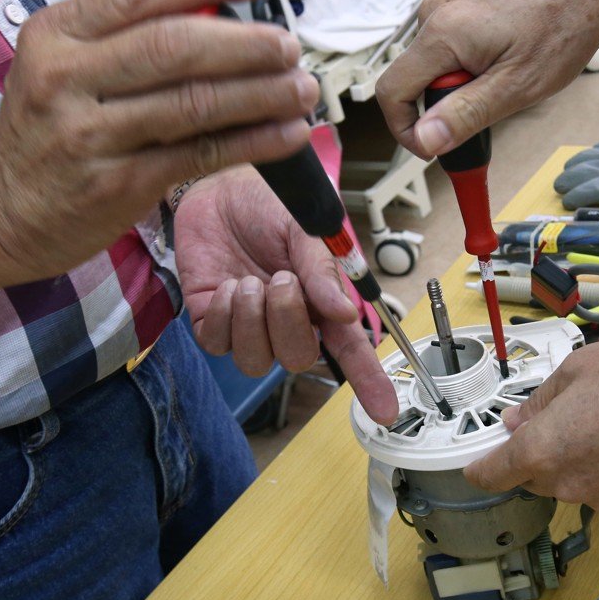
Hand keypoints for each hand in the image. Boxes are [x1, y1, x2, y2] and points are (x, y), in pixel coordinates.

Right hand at [0, 0, 319, 279]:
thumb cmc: (46, 132)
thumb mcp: (62, 65)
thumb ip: (125, 36)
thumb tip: (223, 13)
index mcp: (56, 33)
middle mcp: (67, 77)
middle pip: (174, 46)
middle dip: (246, 42)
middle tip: (289, 45)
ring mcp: (90, 134)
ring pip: (193, 103)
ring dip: (261, 94)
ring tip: (302, 89)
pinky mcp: (117, 184)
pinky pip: (200, 154)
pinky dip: (252, 142)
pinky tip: (286, 134)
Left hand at [175, 168, 398, 423]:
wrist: (218, 188)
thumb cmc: (267, 206)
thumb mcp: (304, 228)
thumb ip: (322, 269)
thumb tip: (345, 312)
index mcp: (320, 301)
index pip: (350, 350)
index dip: (368, 382)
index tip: (387, 412)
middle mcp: (287, 320)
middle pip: (297, 358)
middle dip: (289, 322)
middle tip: (282, 279)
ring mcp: (248, 325)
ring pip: (256, 360)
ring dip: (255, 321)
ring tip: (251, 281)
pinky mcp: (212, 321)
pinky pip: (219, 345)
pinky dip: (226, 317)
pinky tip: (230, 286)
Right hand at [376, 0, 598, 157]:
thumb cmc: (564, 23)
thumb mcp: (518, 86)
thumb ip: (466, 114)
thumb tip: (425, 140)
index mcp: (442, 32)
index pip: (391, 92)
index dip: (406, 130)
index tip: (434, 149)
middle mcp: (435, 12)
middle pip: (413, 79)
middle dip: (445, 105)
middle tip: (492, 109)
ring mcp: (447, 4)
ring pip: (433, 64)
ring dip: (461, 84)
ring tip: (508, 77)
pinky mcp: (461, 2)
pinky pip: (448, 46)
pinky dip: (470, 64)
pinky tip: (507, 58)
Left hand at [464, 334, 598, 509]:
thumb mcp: (576, 370)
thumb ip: (538, 400)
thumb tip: (517, 419)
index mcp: (541, 452)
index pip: (489, 476)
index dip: (479, 464)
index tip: (479, 452)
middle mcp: (564, 483)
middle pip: (526, 477)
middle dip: (529, 451)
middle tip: (549, 414)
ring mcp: (597, 495)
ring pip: (562, 479)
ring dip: (565, 456)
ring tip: (591, 416)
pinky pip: (594, 483)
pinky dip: (595, 464)